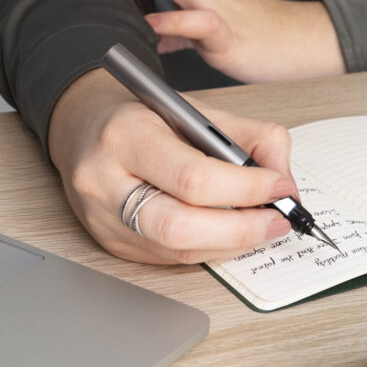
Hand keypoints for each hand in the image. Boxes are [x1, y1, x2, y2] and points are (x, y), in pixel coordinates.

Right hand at [48, 68, 297, 264]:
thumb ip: (248, 136)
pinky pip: (170, 257)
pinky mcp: (111, 244)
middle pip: (180, 226)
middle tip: (278, 219)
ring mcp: (103, 220)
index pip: (192, 176)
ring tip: (262, 225)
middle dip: (241, 228)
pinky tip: (229, 231)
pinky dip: (210, 247)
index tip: (280, 186)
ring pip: (177, 249)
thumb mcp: (195, 110)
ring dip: (231, 242)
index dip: (246, 188)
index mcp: (125, 136)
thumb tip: (283, 176)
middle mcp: (104, 182)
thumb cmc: (143, 118)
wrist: (84, 128)